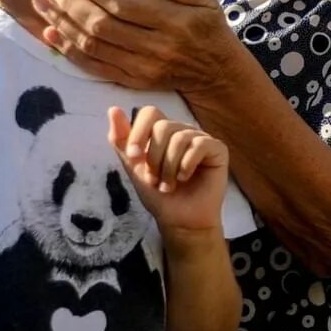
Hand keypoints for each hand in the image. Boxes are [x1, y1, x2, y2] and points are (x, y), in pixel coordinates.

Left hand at [34, 0, 240, 94]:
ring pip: (92, 45)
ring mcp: (141, 68)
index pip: (122, 5)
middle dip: (70, 3)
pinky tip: (51, 33)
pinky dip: (68, 50)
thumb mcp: (209, 2)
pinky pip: (93, 66)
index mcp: (173, 23)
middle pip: (101, 25)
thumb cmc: (209, 31)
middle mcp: (155, 47)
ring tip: (42, 4)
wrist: (217, 76)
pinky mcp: (132, 81)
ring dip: (62, 23)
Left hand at [108, 106, 227, 234]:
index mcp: (161, 132)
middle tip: (155, 180)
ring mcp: (200, 138)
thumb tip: (113, 109)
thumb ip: (121, 140)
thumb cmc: (158, 195)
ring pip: (180, 138)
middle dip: (154, 158)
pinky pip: (200, 145)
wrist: (179, 220)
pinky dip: (187, 165)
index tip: (133, 157)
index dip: (139, 132)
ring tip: (168, 185)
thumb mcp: (133, 167)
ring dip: (169, 167)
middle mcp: (182, 131)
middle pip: (163, 126)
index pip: (149, 113)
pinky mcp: (217, 149)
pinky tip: (185, 178)